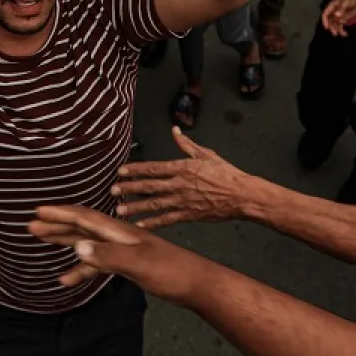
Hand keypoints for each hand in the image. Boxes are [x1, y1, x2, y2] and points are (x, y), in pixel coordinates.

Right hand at [28, 204, 199, 303]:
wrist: (197, 283)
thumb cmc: (173, 270)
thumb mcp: (139, 263)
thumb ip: (108, 256)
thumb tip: (77, 247)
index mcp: (121, 231)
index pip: (85, 217)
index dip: (61, 213)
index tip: (39, 210)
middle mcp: (119, 237)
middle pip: (81, 227)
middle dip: (56, 225)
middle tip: (32, 225)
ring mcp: (123, 250)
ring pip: (87, 244)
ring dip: (65, 243)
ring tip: (43, 243)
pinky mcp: (128, 264)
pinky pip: (98, 264)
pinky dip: (82, 269)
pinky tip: (69, 278)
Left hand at [112, 127, 250, 227]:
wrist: (242, 195)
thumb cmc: (226, 173)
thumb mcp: (206, 154)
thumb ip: (187, 144)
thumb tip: (175, 130)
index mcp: (183, 168)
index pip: (153, 168)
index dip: (135, 169)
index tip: (120, 171)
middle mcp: (180, 184)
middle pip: (149, 186)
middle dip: (129, 188)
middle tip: (113, 190)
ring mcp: (183, 201)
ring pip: (155, 204)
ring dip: (136, 207)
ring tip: (119, 210)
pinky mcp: (189, 215)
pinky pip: (167, 219)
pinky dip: (153, 223)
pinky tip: (140, 225)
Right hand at [320, 0, 355, 36]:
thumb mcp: (346, 2)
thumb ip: (341, 8)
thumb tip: (337, 15)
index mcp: (332, 7)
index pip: (325, 14)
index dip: (325, 21)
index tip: (327, 27)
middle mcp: (333, 12)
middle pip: (330, 21)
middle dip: (332, 27)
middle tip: (335, 33)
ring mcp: (338, 16)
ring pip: (335, 25)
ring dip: (337, 30)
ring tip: (343, 34)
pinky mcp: (343, 19)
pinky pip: (340, 26)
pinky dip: (342, 30)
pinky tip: (345, 34)